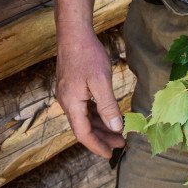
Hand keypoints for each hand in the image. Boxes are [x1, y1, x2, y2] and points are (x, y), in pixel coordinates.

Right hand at [55, 32, 125, 156]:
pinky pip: (84, 107)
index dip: (97, 146)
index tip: (111, 154)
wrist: (73, 33)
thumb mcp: (101, 81)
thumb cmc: (87, 54)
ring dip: (100, 126)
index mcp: (72, 103)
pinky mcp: (72, 87)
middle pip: (83, 128)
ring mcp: (68, 94)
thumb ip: (108, 106)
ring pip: (84, 118)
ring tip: (117, 132)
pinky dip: (96, 114)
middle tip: (121, 144)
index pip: (83, 134)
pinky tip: (107, 115)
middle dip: (102, 138)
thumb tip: (116, 128)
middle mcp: (67, 101)